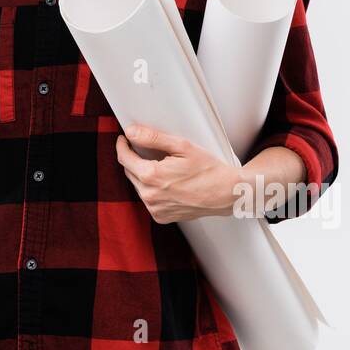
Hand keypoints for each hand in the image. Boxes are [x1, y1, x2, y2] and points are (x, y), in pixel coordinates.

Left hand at [115, 124, 248, 222]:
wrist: (226, 193)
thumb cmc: (208, 169)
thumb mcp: (181, 146)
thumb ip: (152, 138)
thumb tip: (131, 132)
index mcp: (151, 176)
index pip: (124, 158)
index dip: (122, 146)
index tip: (124, 139)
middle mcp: (150, 195)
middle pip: (130, 172)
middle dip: (135, 160)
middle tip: (148, 151)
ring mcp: (155, 209)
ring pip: (138, 186)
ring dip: (143, 175)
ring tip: (163, 168)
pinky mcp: (161, 217)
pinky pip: (149, 200)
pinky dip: (152, 190)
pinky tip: (168, 184)